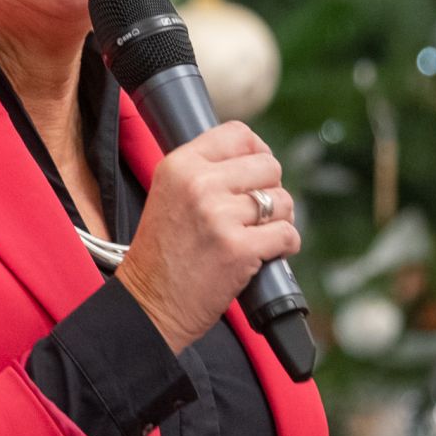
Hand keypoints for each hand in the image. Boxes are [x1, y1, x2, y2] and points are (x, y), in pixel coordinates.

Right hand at [114, 121, 300, 353]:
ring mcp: (219, 216)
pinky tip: (267, 253)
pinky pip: (287, 234)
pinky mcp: (239, 249)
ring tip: (258, 235)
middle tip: (255, 213)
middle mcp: (198, 184)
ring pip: (283, 200)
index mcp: (179, 165)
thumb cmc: (162, 252)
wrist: (148, 303)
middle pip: (268, 165)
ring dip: (280, 220)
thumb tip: (258, 157)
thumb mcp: (169, 194)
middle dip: (271, 189)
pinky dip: (286, 246)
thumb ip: (204, 171)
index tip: (255, 174)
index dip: (256, 151)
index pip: (238, 133)